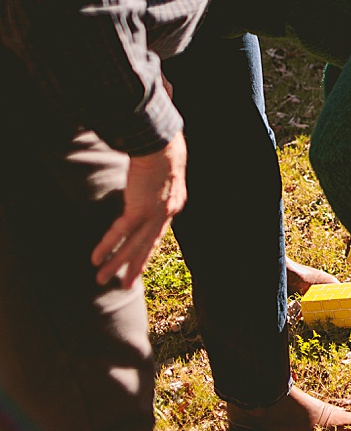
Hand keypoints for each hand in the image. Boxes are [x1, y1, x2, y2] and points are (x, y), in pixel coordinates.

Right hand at [92, 133, 187, 287]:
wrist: (161, 145)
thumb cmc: (160, 153)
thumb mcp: (163, 175)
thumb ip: (154, 187)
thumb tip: (144, 184)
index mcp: (174, 205)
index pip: (158, 233)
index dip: (147, 248)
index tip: (139, 261)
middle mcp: (167, 213)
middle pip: (147, 246)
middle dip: (135, 267)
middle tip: (125, 285)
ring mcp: (154, 214)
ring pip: (132, 246)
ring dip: (117, 264)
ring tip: (103, 280)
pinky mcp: (139, 210)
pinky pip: (120, 233)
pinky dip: (107, 247)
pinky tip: (95, 259)